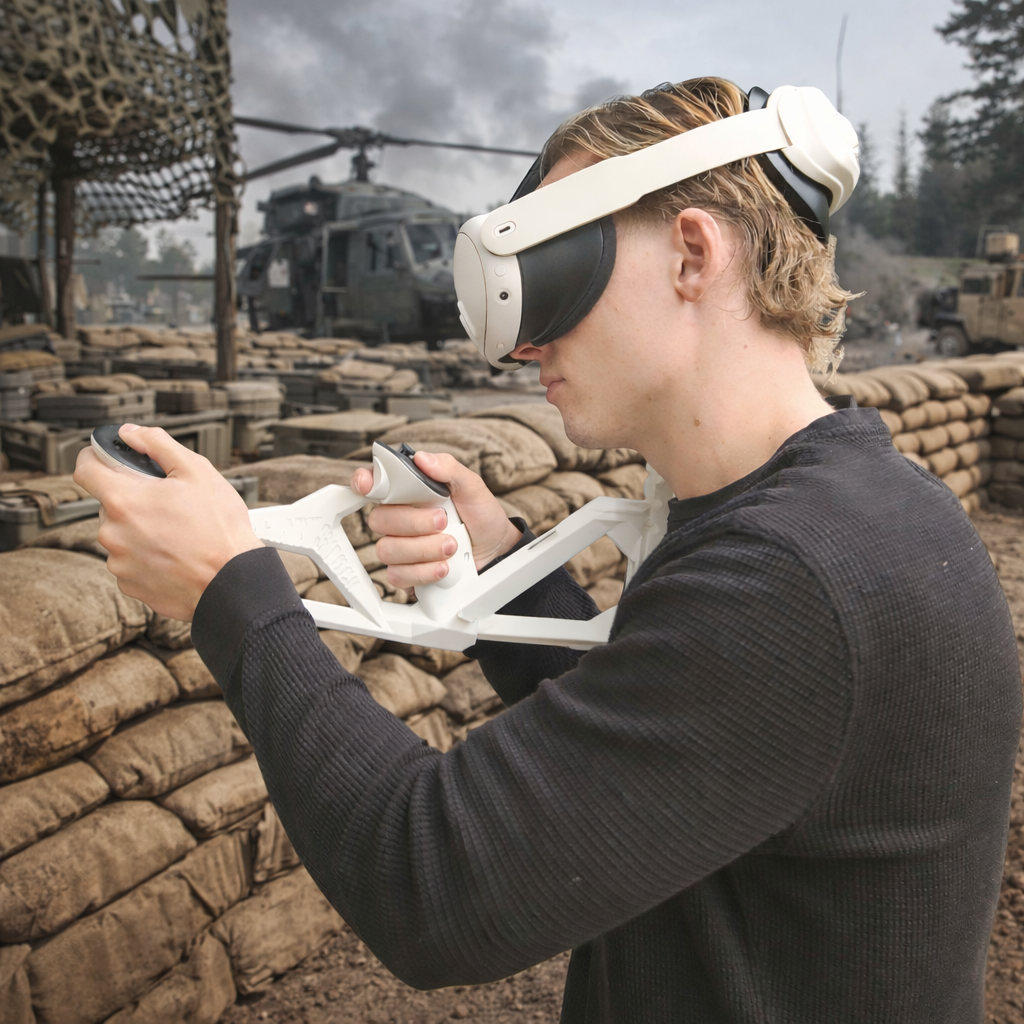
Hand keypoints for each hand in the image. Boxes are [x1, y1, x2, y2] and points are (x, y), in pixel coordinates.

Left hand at [74, 424, 262, 620]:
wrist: (233, 582)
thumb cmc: (220, 531)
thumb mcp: (197, 472)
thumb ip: (158, 444)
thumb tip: (132, 434)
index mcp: (124, 500)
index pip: (85, 469)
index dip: (96, 458)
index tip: (109, 460)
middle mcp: (113, 532)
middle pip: (110, 504)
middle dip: (134, 499)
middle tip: (169, 504)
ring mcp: (119, 562)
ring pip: (122, 534)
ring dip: (141, 529)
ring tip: (178, 533)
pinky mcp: (130, 584)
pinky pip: (131, 561)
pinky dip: (147, 555)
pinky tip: (175, 554)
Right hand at [350, 451, 521, 589]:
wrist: (495, 549)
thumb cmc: (479, 515)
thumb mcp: (472, 487)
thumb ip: (448, 469)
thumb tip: (422, 459)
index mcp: (407, 491)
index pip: (372, 482)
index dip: (364, 481)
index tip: (369, 484)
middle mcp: (398, 518)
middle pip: (378, 519)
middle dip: (414, 522)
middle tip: (443, 521)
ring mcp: (399, 547)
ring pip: (387, 550)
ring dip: (423, 549)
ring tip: (451, 545)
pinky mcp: (406, 573)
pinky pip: (397, 575)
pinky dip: (424, 571)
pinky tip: (443, 566)